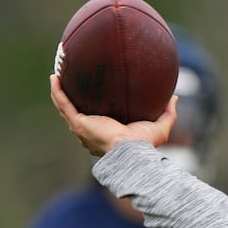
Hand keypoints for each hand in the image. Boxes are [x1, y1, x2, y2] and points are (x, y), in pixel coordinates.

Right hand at [49, 74, 176, 156]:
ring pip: (66, 108)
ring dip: (60, 92)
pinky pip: (64, 104)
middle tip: (72, 80)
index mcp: (109, 132)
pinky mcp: (79, 123)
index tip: (96, 93)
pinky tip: (55, 77)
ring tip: (58, 75)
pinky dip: (57, 91)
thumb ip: (168, 113)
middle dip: (73, 97)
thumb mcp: (160, 126)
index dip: (94, 107)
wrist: (132, 151)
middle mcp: (93, 131)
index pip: (98, 119)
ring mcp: (83, 128)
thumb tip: (173, 97)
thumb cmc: (144, 144)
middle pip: (78, 112)